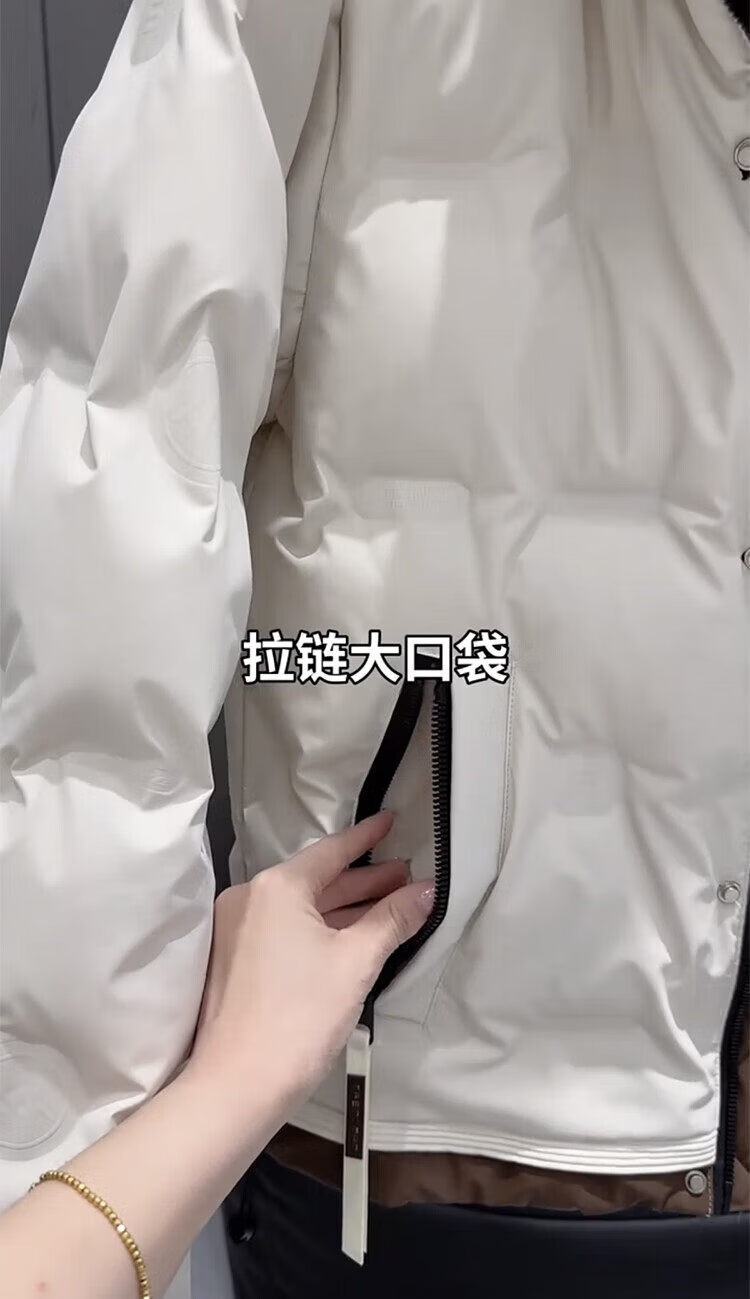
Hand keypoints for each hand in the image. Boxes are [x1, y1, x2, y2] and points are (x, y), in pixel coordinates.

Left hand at [188, 811, 432, 1110]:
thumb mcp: (356, 963)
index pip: (332, 851)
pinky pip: (286, 928)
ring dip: (344, 906)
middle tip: (407, 875)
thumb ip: (392, 920)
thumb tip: (427, 890)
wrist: (237, 1085)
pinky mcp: (234, 960)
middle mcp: (251, 897)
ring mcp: (237, 929)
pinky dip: (320, 928)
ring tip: (389, 905)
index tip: (391, 821)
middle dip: (364, 879)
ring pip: (302, 907)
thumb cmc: (299, 1017)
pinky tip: (350, 937)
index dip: (366, 837)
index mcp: (277, 887)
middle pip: (318, 879)